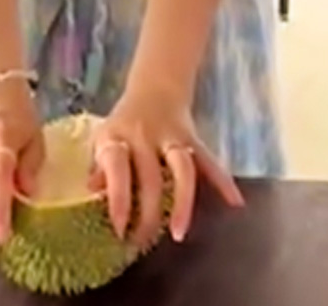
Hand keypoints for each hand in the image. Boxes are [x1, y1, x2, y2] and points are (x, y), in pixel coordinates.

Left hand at [91, 84, 243, 248]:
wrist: (155, 85)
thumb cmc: (124, 123)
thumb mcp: (103, 137)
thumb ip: (101, 165)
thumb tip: (93, 191)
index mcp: (119, 137)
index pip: (118, 167)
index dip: (118, 198)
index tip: (119, 228)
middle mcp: (146, 136)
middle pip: (151, 178)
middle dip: (148, 214)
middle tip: (142, 243)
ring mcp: (172, 137)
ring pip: (183, 170)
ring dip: (183, 203)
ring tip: (180, 233)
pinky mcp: (193, 139)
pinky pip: (209, 161)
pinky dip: (223, 181)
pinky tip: (235, 203)